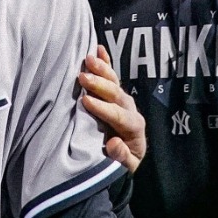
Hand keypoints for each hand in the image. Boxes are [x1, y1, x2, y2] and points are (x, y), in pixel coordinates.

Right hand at [79, 45, 144, 172]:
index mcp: (134, 129)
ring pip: (114, 82)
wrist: (130, 158)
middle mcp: (131, 111)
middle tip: (83, 77)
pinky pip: (112, 76)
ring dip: (102, 70)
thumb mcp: (126, 168)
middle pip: (117, 95)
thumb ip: (122, 158)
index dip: (103, 108)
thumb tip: (114, 143)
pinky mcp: (116, 96)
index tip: (86, 101)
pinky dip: (106, 62)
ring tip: (88, 59)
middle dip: (100, 85)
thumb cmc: (124, 163)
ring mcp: (123, 101)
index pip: (119, 116)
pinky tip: (98, 49)